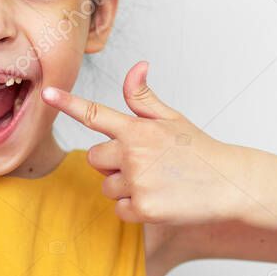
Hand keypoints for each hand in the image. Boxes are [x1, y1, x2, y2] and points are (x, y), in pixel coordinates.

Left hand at [42, 62, 244, 224]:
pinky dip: (134, 208)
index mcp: (137, 129)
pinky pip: (119, 209)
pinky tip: (159, 199)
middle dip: (112, 163)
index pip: (95, 113)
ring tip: (156, 182)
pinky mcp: (143, 208)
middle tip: (144, 164)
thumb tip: (136, 66)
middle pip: (95, 158)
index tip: (47, 93)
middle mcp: (133, 153)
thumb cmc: (198, 150)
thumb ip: (143, 98)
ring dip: (124, 187)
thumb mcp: (172, 118)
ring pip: (106, 186)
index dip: (67, 103)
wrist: (229, 184)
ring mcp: (137, 181)